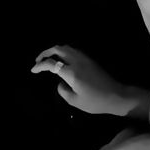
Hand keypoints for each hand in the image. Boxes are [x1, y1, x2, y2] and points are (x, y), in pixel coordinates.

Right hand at [31, 45, 149, 118]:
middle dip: (45, 53)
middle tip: (38, 61)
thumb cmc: (95, 101)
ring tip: (48, 59)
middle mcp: (77, 61)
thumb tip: (60, 83)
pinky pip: (73, 51)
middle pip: (58, 49)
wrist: (116, 95)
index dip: (40, 66)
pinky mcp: (90, 60)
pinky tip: (62, 60)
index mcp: (71, 72)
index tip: (33, 70)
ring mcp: (84, 59)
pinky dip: (63, 52)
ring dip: (55, 51)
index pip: (51, 64)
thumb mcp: (75, 101)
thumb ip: (62, 90)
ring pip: (66, 47)